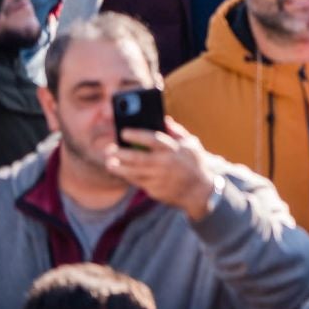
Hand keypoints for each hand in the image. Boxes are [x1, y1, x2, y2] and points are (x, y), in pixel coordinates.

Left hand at [105, 118, 222, 219]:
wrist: (199, 190)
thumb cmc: (194, 162)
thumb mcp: (190, 143)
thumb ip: (176, 131)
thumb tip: (163, 118)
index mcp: (174, 149)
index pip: (152, 140)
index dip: (137, 135)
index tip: (123, 132)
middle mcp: (165, 164)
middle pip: (138, 158)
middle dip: (121, 153)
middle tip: (109, 149)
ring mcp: (159, 178)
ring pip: (134, 172)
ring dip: (119, 167)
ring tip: (110, 162)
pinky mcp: (154, 190)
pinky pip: (137, 182)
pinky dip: (127, 176)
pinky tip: (120, 171)